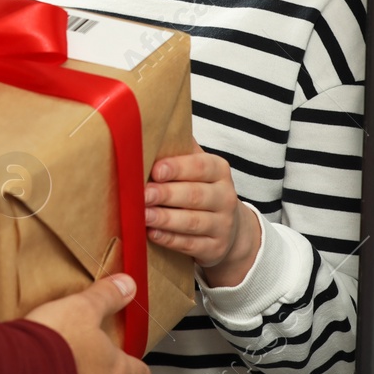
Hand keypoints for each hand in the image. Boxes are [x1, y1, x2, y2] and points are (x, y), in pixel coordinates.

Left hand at [144, 150, 259, 286]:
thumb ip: (179, 149)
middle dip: (167, 195)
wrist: (230, 227)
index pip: (201, 166)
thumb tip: (150, 125)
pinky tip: (153, 234)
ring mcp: (223, 225)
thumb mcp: (197, 167)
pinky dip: (171, 239)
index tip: (156, 170)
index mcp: (219, 171)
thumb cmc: (201, 188)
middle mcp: (225, 197)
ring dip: (166, 219)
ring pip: (193, 222)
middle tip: (143, 194)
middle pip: (195, 195)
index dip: (178, 168)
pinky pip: (191, 244)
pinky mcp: (216, 248)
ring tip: (143, 215)